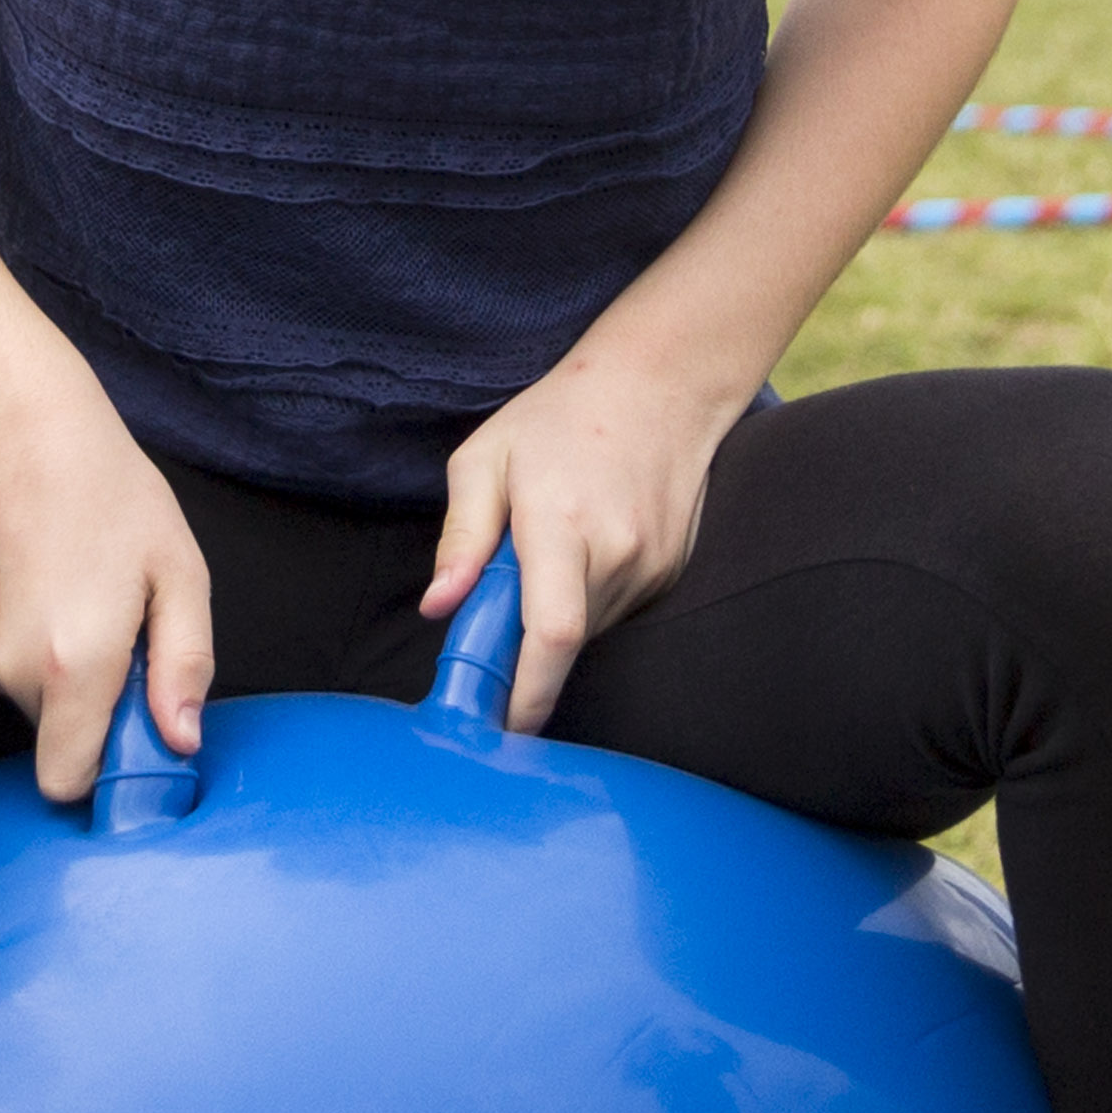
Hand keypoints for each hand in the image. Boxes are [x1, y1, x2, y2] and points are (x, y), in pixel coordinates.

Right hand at [0, 355, 209, 805]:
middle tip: (135, 635)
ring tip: (97, 595)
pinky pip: (19, 671)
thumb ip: (184, 666)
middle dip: (104, 710)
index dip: (112, 771)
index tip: (147, 728)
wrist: (18, 425)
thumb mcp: (178, 574)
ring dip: (78, 676)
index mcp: (75, 666)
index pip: (69, 783)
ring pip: (43, 706)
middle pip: (65, 742)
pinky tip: (62, 585)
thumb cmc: (112, 491)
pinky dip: (47, 651)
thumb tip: (181, 742)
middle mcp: (16, 671)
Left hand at [424, 343, 746, 734]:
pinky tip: (585, 544)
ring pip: (590, 630)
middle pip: (562, 643)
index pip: (553, 635)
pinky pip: (617, 610)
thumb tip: (440, 607)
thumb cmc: (560, 417)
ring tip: (548, 549)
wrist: (661, 384)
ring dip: (556, 617)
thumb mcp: (485, 459)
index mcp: (563, 525)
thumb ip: (461, 538)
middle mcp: (618, 553)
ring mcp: (653, 566)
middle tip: (499, 598)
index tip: (500, 729)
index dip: (528, 695)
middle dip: (523, 645)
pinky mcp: (671, 570)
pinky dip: (588, 598)